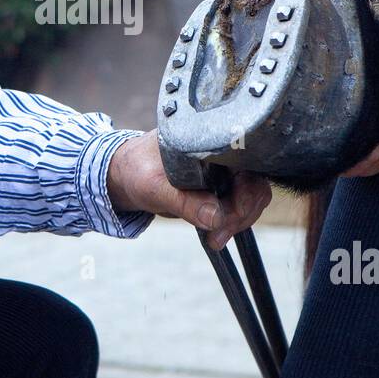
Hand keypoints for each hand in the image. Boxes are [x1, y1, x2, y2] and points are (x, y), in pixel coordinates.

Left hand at [106, 130, 271, 248]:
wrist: (124, 176)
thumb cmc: (136, 170)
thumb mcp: (154, 187)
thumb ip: (184, 202)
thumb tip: (216, 217)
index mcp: (210, 139)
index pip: (247, 164)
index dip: (247, 192)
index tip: (232, 215)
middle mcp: (222, 150)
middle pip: (254, 183)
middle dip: (242, 213)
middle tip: (219, 235)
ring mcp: (223, 169)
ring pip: (250, 197)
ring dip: (237, 221)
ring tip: (215, 238)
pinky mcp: (220, 186)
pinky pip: (237, 205)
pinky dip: (231, 222)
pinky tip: (216, 234)